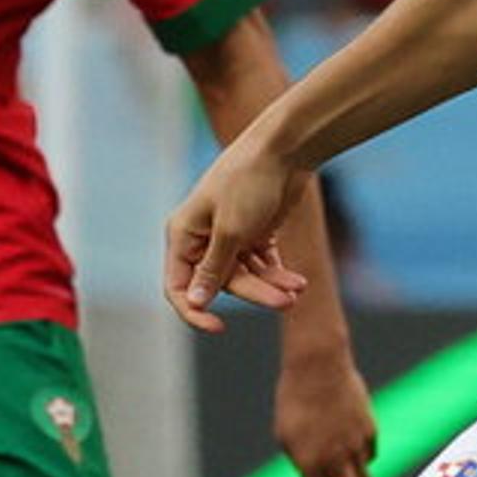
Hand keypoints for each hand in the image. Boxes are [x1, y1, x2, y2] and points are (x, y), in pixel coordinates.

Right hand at [163, 139, 309, 332]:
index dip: (194, 311)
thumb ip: (214, 269)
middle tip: (287, 301)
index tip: (217, 327)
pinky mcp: (255, 234)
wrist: (286, 149)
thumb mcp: (231, 230)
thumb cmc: (250, 181)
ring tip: (298, 289)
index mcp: (184, 234)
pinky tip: (298, 281)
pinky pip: (263, 266)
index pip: (178, 286)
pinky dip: (278, 275)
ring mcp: (230, 236)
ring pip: (246, 277)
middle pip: (223, 284)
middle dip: (255, 293)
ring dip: (271, 286)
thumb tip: (195, 302)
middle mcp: (202, 238)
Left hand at [274, 347, 377, 476]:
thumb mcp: (286, 436)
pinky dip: (361, 457)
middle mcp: (336, 460)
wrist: (317, 365)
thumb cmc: (293, 401)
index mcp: (309, 465)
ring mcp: (356, 445)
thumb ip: (303, 464)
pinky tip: (353, 451)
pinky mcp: (370, 430)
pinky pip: (369, 454)